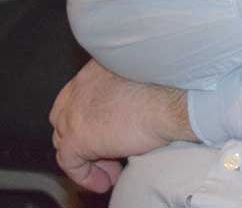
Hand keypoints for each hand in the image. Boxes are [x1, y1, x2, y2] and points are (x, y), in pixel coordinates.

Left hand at [50, 60, 194, 192]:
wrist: (172, 101)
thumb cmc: (170, 86)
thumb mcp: (144, 76)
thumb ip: (126, 86)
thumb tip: (129, 109)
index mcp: (99, 65)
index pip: (78, 93)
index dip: (88, 114)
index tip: (106, 129)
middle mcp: (81, 85)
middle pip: (65, 117)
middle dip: (84, 136)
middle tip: (108, 150)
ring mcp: (75, 112)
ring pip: (66, 141)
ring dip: (89, 157)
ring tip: (112, 169)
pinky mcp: (77, 138)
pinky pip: (70, 163)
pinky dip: (86, 175)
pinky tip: (105, 180)